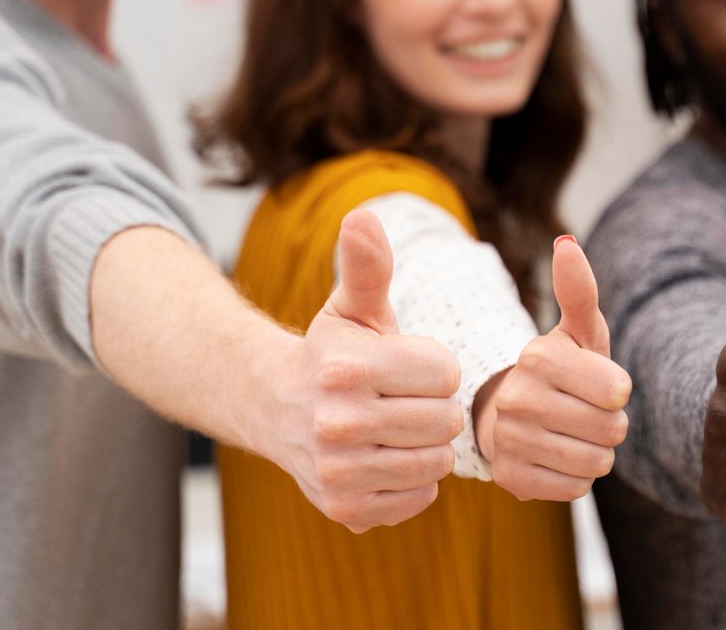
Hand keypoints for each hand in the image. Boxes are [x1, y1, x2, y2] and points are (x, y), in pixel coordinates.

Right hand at [277, 209, 463, 532]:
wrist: (279, 410)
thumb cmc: (334, 352)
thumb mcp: (353, 307)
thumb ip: (368, 265)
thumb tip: (363, 215)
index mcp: (346, 368)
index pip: (447, 373)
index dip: (434, 366)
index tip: (405, 364)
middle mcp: (337, 423)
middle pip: (446, 420)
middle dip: (434, 406)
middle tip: (402, 399)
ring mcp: (339, 472)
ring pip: (437, 461)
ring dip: (427, 444)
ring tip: (396, 427)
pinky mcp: (345, 509)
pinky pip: (421, 498)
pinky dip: (413, 481)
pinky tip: (385, 458)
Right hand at [476, 235, 631, 500]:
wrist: (512, 415)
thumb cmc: (561, 370)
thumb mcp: (577, 331)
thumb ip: (579, 291)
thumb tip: (566, 244)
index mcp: (538, 357)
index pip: (618, 391)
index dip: (617, 392)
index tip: (599, 385)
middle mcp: (517, 397)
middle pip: (611, 430)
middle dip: (610, 424)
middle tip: (586, 412)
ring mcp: (508, 440)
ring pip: (596, 462)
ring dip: (596, 452)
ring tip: (572, 434)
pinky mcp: (510, 478)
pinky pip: (576, 489)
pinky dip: (576, 478)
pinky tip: (557, 457)